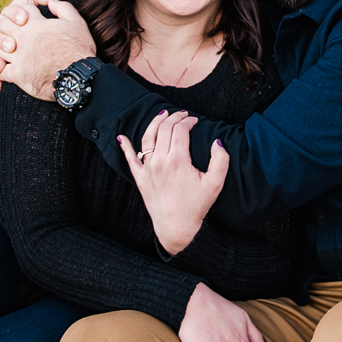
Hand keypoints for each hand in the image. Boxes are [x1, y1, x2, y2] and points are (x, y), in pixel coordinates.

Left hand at [0, 0, 95, 100]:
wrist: (78, 77)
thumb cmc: (79, 49)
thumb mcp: (76, 22)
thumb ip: (62, 7)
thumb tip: (51, 1)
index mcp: (36, 24)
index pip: (22, 8)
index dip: (24, 9)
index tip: (27, 15)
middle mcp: (24, 38)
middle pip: (2, 23)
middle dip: (5, 22)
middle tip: (11, 28)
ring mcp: (19, 57)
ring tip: (5, 47)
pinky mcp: (18, 75)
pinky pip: (0, 70)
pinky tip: (4, 66)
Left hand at [118, 110, 226, 254]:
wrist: (176, 227)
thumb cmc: (196, 206)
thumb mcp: (215, 183)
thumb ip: (220, 160)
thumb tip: (217, 142)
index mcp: (177, 160)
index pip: (180, 130)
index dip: (188, 121)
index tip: (195, 121)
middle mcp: (160, 161)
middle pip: (163, 129)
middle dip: (174, 118)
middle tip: (182, 115)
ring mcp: (148, 169)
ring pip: (147, 138)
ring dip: (154, 123)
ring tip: (162, 114)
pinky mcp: (140, 179)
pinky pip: (130, 159)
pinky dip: (125, 147)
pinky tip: (121, 137)